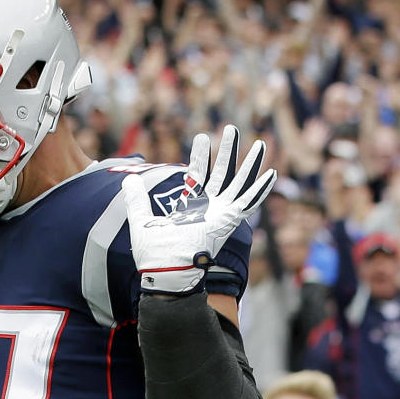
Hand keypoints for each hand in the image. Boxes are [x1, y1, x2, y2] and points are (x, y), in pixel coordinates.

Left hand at [122, 126, 276, 294]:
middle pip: (222, 172)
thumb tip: (128, 180)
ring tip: (261, 143)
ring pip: (239, 183)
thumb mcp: (141, 220)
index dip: (201, 156)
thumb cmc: (154, 253)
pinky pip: (249, 203)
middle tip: (232, 128)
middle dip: (228, 151)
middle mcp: (208, 208)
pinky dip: (260, 190)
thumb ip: (136, 199)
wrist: (164, 270)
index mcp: (190, 206)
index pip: (198, 175)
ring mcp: (220, 214)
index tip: (202, 137)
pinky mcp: (229, 221)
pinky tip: (271, 174)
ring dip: (250, 164)